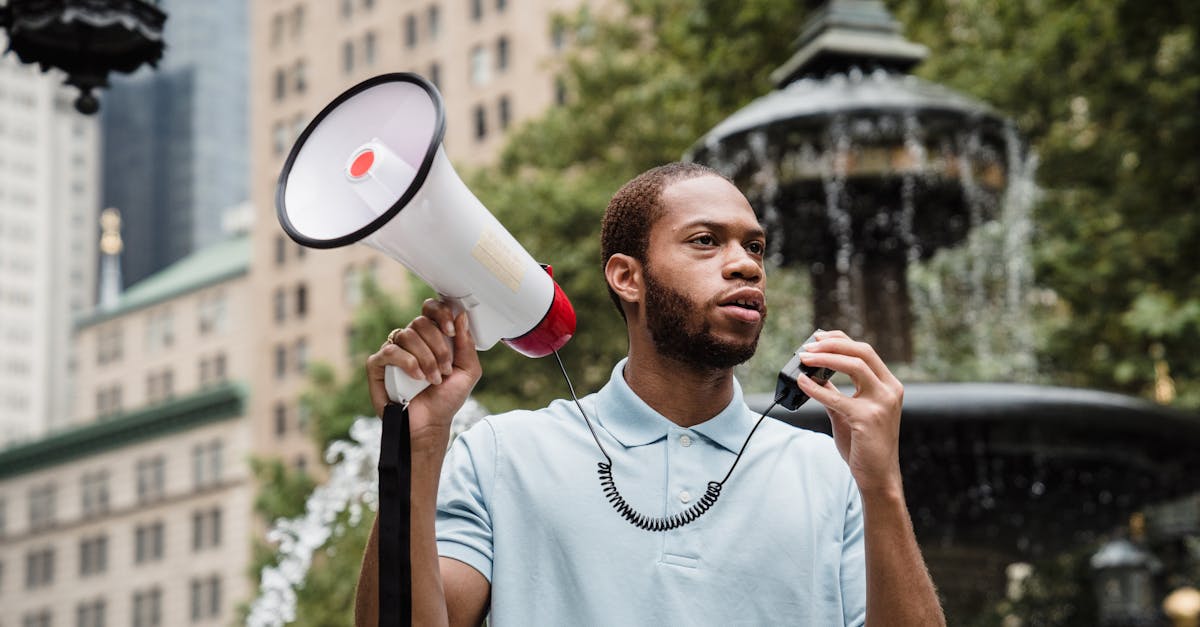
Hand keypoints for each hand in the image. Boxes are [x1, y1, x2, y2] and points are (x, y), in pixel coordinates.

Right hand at [366, 299, 481, 448]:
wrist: (430, 424)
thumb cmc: (446, 399)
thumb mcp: (468, 371)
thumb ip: (467, 344)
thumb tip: (460, 316)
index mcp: (431, 337)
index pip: (431, 309)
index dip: (441, 313)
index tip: (452, 331)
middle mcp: (411, 341)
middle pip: (420, 322)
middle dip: (438, 346)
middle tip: (445, 369)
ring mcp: (393, 352)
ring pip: (406, 335)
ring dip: (426, 358)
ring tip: (433, 379)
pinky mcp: (377, 365)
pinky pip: (389, 351)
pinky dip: (407, 362)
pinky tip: (417, 377)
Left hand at [793, 330, 903, 495]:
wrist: (878, 476)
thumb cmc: (864, 445)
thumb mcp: (849, 412)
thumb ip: (836, 392)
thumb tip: (814, 375)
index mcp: (888, 385)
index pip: (866, 351)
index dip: (841, 340)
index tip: (818, 337)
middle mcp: (890, 390)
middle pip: (862, 352)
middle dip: (833, 344)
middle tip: (808, 345)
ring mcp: (882, 403)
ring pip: (855, 366)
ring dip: (826, 358)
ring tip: (804, 358)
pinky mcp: (868, 418)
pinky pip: (837, 397)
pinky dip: (816, 388)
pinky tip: (802, 382)